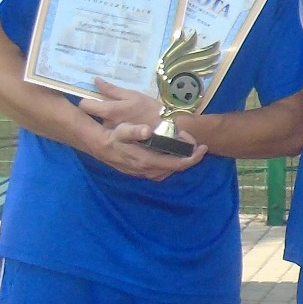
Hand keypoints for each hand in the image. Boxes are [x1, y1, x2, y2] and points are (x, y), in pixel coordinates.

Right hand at [75, 101, 205, 180]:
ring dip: (180, 162)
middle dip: (190, 159)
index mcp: (147, 161)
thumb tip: (146, 130)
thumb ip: (135, 131)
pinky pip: (161, 171)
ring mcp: (144, 173)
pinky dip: (170, 164)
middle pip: (176, 169)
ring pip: (169, 171)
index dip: (192, 157)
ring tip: (189, 150)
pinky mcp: (141, 172)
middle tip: (200, 148)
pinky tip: (172, 155)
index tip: (203, 148)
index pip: (177, 164)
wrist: (99, 146)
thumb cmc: (113, 137)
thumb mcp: (122, 131)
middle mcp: (148, 170)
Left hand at [81, 77, 164, 138]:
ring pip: (106, 127)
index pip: (85, 106)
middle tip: (116, 110)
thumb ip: (112, 90)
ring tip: (127, 120)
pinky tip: (130, 130)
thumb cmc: (152, 110)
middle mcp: (108, 126)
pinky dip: (119, 133)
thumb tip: (96, 81)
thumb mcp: (134, 95)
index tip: (92, 99)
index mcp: (110, 111)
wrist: (170, 130)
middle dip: (102, 114)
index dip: (87, 101)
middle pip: (96, 118)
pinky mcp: (121, 144)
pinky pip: (114, 137)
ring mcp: (114, 138)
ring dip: (112, 124)